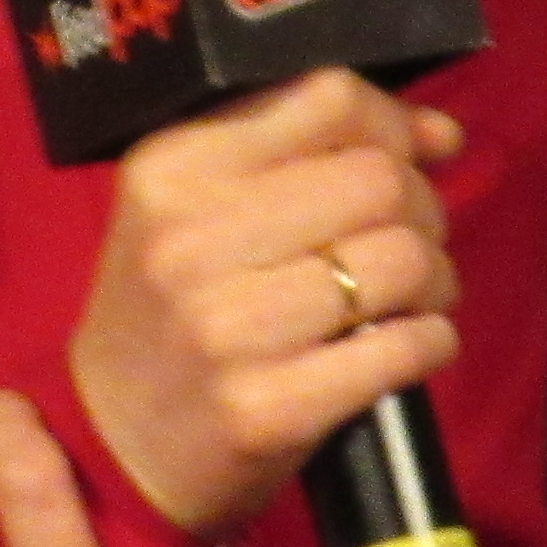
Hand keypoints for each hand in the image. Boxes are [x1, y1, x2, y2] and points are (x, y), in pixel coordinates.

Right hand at [67, 68, 464, 538]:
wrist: (108, 448)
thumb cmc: (167, 314)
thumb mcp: (194, 210)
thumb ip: (305, 153)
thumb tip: (437, 134)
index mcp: (171, 168)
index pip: (330, 99)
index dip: (391, 124)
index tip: (401, 158)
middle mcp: (191, 238)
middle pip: (380, 178)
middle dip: (420, 207)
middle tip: (402, 242)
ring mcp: (228, 328)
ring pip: (405, 259)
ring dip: (433, 279)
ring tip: (404, 299)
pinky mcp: (269, 409)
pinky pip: (407, 346)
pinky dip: (430, 341)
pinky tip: (403, 345)